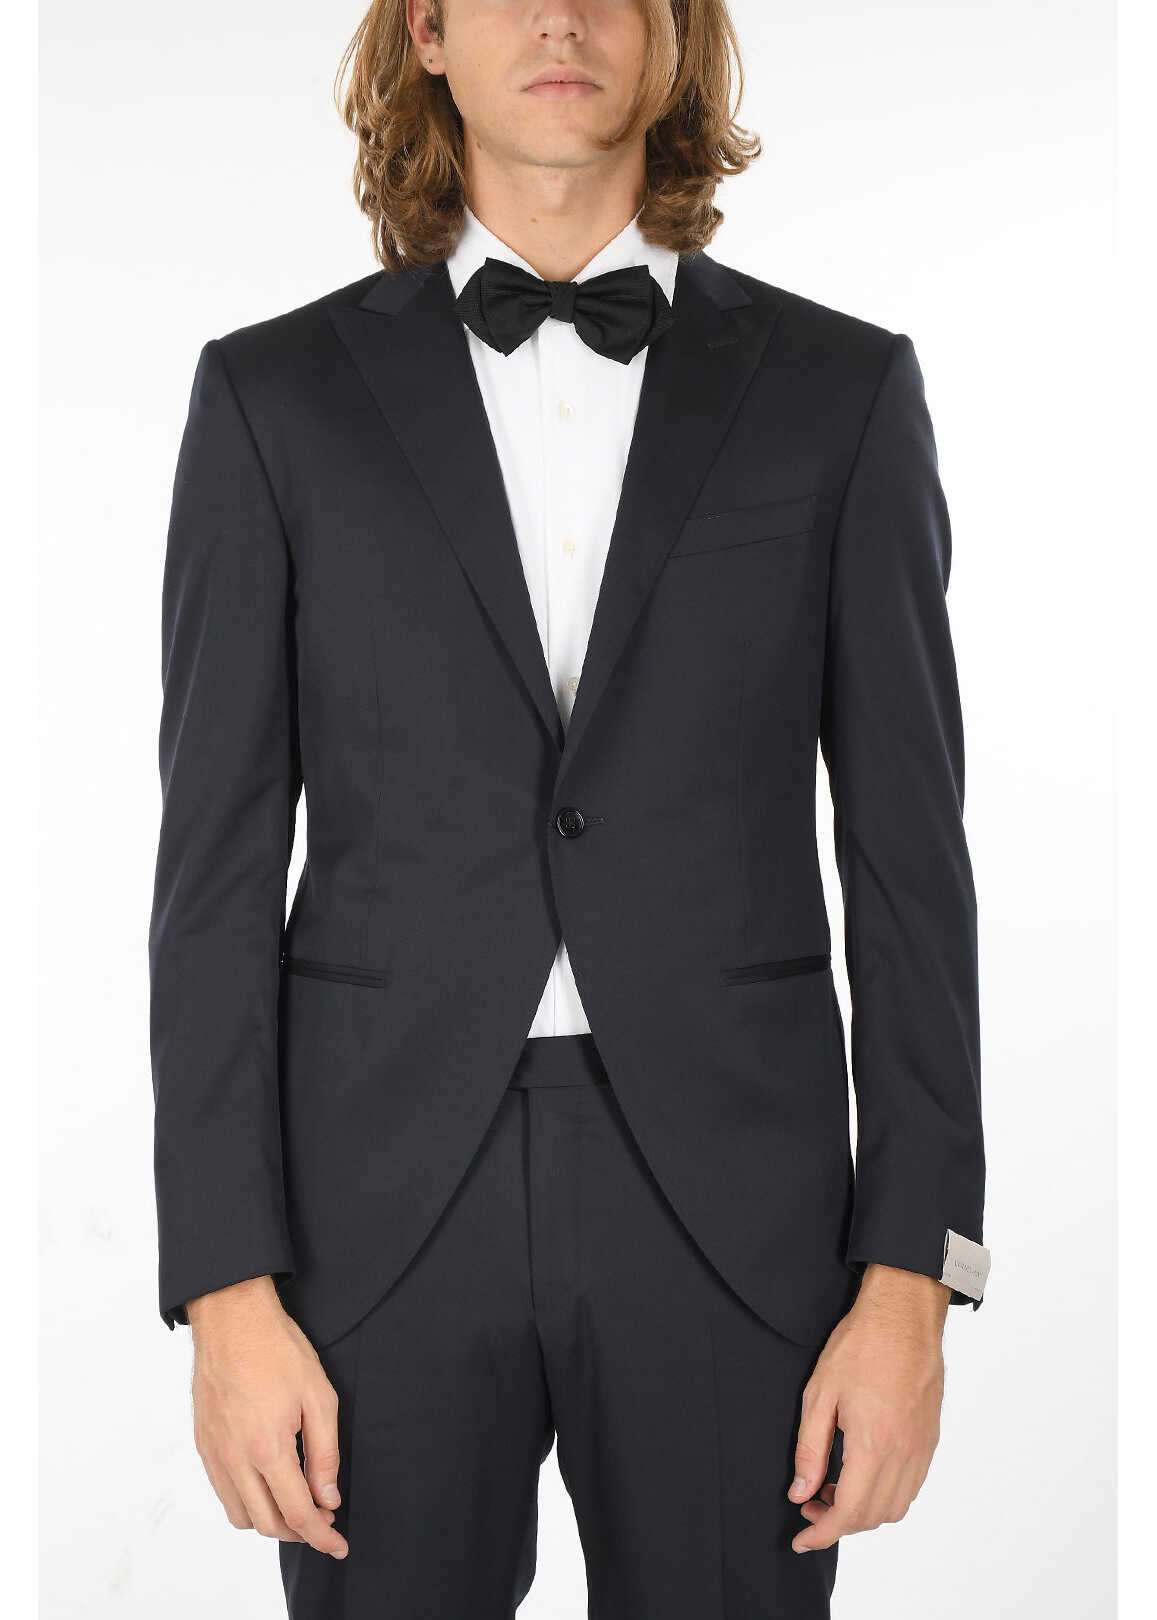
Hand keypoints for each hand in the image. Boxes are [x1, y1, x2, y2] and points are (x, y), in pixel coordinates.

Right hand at [187, 1275, 348, 1558]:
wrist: (232, 1320)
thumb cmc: (278, 1350)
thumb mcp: (319, 1396)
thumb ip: (325, 1453)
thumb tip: (328, 1498)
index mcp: (268, 1448)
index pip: (297, 1513)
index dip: (321, 1537)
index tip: (339, 1545)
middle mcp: (235, 1459)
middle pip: (268, 1524)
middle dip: (300, 1532)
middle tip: (325, 1521)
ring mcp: (215, 1454)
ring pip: (242, 1516)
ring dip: (271, 1521)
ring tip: (297, 1505)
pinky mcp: (204, 1445)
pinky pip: (223, 1493)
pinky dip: (247, 1503)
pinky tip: (267, 1485)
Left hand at [788, 1263, 948, 1552]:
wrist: (904, 1316)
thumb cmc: (860, 1346)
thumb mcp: (819, 1393)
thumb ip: (810, 1449)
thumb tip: (800, 1492)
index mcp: (872, 1442)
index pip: (848, 1511)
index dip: (822, 1533)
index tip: (801, 1539)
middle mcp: (903, 1452)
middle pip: (872, 1516)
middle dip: (838, 1524)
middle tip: (809, 1506)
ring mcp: (921, 1448)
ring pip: (895, 1507)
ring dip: (863, 1513)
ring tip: (832, 1490)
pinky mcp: (930, 1439)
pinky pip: (911, 1486)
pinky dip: (885, 1496)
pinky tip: (861, 1475)